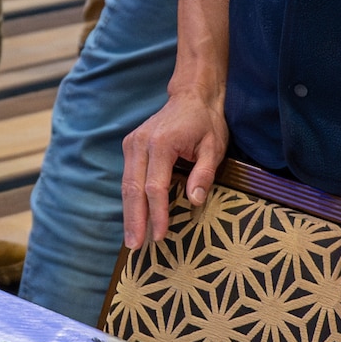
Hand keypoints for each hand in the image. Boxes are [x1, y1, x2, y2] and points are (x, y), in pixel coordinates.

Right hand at [121, 87, 228, 248]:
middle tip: (134, 246)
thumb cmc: (206, 122)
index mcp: (161, 144)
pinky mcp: (130, 146)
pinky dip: (131, 199)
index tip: (160, 236)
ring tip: (131, 238)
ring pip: (126, 184)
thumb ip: (203, 174)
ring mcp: (132, 144)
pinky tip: (134, 217)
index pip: (155, 187)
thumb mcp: (214, 147)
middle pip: (133, 188)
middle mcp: (140, 143)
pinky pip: (128, 177)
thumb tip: (194, 202)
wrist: (191, 96)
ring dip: (129, 212)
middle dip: (134, 219)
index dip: (157, 213)